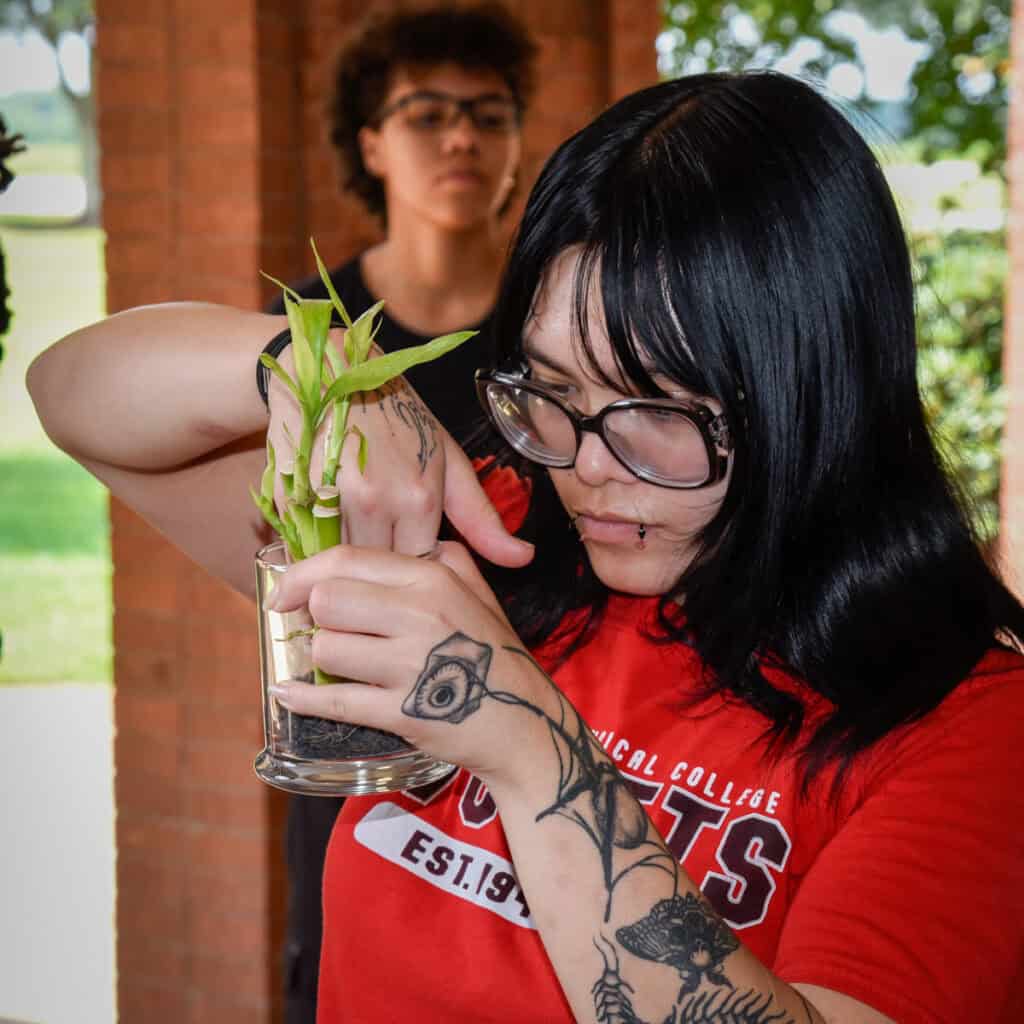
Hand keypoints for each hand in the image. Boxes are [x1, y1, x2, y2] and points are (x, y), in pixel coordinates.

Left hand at [265, 541, 554, 783]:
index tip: (285, 591)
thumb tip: (388, 543)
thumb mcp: (477, 592)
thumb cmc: (495, 655)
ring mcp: (410, 664)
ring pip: (326, 648)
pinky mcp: (401, 712)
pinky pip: (334, 701)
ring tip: (339, 664)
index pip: (347, 560)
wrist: (525, 723)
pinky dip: (303, 699)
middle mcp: (420, 614)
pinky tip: (288, 693)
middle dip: (315, 617)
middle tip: (323, 629)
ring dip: (322, 659)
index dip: (303, 574)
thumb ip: (439, 557)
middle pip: (327, 600)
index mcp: (432, 578)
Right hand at [267, 338, 533, 565]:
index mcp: (419, 499)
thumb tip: (525, 559)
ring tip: (351, 518)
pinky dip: (311, 537)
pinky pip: (303, 542)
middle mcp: (376, 503)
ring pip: (341, 560)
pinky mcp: (292, 495)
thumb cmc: (401, 420)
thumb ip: (482, 520)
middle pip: (377, 569)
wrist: (335, 370)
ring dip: (345, 551)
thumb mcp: (450, 463)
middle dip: (379, 560)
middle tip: (377, 531)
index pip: (418, 566)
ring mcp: (330, 499)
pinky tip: (324, 508)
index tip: (407, 538)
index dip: (412, 557)